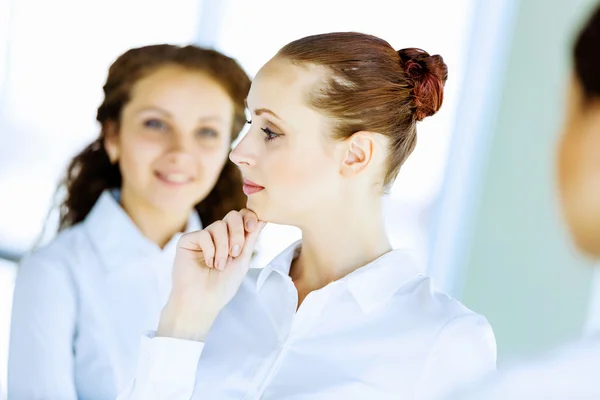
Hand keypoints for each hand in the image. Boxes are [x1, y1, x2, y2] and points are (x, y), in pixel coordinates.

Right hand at [157, 209, 264, 340]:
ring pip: (219, 225)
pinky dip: (210, 250)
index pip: (242, 217)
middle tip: (235, 253)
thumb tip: (264, 218)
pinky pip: (204, 234)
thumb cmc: (223, 285)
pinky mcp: (187, 241)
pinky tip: (208, 263)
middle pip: (232, 216)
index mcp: (231, 239)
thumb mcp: (242, 260)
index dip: (249, 218)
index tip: (252, 228)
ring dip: (223, 247)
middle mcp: (217, 235)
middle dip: (238, 233)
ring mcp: (202, 237)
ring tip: (219, 266)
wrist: (202, 301)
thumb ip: (251, 238)